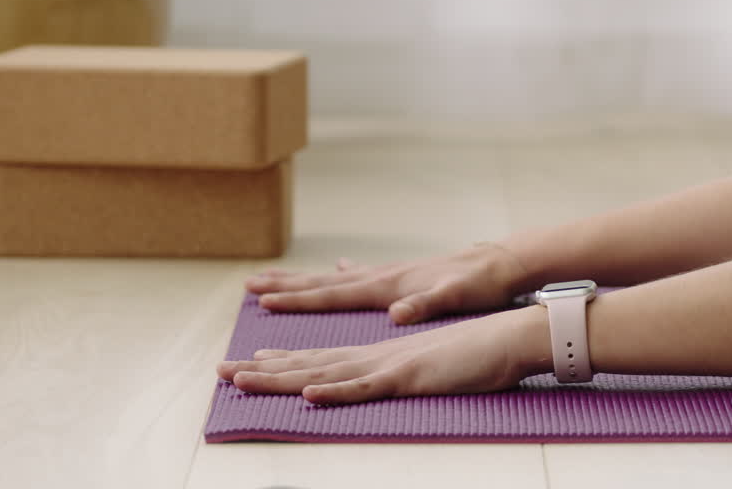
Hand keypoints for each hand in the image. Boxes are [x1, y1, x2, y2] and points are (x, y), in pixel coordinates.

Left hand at [216, 305, 549, 404]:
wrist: (510, 337)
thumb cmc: (476, 353)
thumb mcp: (434, 360)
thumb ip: (407, 362)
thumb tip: (386, 360)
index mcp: (381, 351)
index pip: (323, 356)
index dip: (284, 360)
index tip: (250, 362)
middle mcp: (377, 353)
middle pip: (312, 361)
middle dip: (264, 366)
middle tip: (221, 372)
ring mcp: (390, 364)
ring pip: (327, 372)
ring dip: (283, 376)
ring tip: (244, 378)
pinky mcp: (409, 376)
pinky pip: (367, 387)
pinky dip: (337, 391)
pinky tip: (310, 395)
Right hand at [245, 240, 531, 323]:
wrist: (502, 263)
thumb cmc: (480, 284)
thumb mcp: (455, 296)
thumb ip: (426, 304)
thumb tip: (397, 312)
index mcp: (389, 284)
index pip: (334, 293)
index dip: (298, 299)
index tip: (263, 298)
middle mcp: (384, 275)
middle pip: (324, 281)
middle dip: (285, 284)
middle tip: (248, 283)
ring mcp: (392, 274)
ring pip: (336, 276)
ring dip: (304, 279)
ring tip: (276, 277)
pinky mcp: (403, 276)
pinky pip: (359, 275)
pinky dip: (341, 274)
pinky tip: (338, 266)